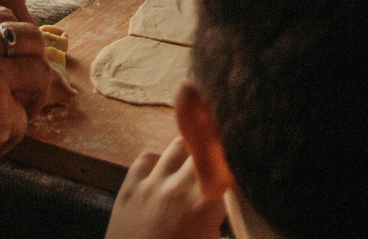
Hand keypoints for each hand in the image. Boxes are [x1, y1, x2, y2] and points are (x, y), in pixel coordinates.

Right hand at [0, 7, 56, 187]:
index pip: (1, 15)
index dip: (13, 41)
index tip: (11, 62)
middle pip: (30, 36)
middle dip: (33, 63)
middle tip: (25, 90)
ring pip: (39, 74)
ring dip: (31, 99)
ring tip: (11, 120)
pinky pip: (24, 120)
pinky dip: (10, 138)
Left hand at [106, 137, 225, 238]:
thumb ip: (217, 222)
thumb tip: (225, 209)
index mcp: (206, 203)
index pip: (228, 162)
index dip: (235, 160)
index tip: (239, 166)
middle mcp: (179, 186)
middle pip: (205, 146)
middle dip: (214, 156)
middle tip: (216, 172)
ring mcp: (151, 184)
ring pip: (177, 146)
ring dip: (189, 156)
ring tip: (192, 172)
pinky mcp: (128, 189)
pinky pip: (146, 158)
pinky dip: (157, 162)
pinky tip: (161, 175)